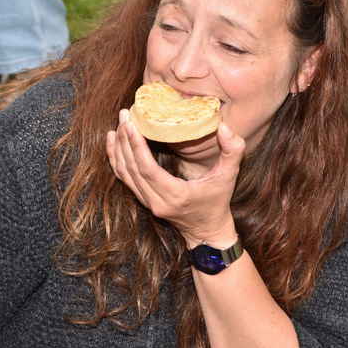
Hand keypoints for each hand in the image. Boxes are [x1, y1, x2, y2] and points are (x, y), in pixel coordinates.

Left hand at [106, 110, 245, 245]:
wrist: (208, 232)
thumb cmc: (219, 202)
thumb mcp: (230, 176)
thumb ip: (233, 151)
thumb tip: (223, 127)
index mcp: (176, 195)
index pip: (148, 169)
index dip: (136, 145)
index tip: (131, 124)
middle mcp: (157, 201)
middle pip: (132, 169)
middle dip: (125, 141)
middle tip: (124, 115)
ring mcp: (148, 203)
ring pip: (124, 174)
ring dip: (118, 149)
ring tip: (117, 125)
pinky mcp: (144, 201)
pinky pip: (125, 179)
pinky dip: (117, 160)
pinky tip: (114, 143)